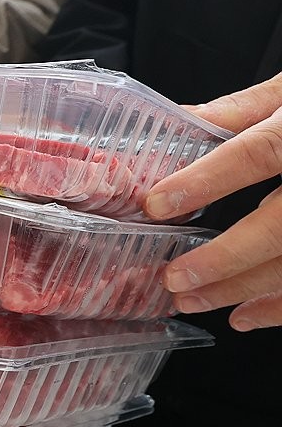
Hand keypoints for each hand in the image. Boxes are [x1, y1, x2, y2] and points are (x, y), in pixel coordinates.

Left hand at [143, 73, 281, 329]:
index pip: (259, 152)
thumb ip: (241, 111)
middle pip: (281, 225)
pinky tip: (244, 316)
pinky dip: (281, 306)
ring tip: (192, 300)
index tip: (157, 203)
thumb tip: (176, 122)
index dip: (208, 179)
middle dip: (225, 257)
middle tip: (174, 277)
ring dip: (245, 289)